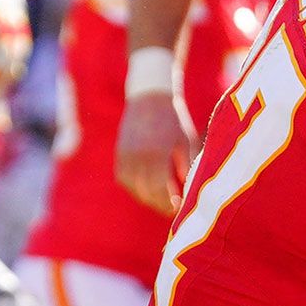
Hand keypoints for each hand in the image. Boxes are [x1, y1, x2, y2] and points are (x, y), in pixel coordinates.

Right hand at [117, 87, 190, 214]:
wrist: (149, 96)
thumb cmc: (174, 120)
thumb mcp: (186, 143)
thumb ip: (186, 168)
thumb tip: (187, 194)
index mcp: (157, 153)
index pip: (161, 190)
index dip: (169, 204)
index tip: (179, 209)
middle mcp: (138, 156)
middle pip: (146, 193)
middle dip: (160, 204)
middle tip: (172, 209)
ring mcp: (125, 155)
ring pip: (133, 188)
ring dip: (147, 198)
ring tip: (161, 200)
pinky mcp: (119, 153)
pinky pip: (124, 179)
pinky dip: (134, 187)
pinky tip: (147, 188)